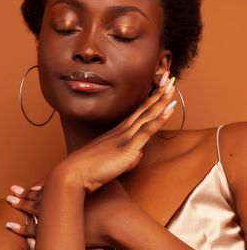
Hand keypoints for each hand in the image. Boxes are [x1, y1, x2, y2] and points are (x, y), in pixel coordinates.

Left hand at [5, 179, 134, 247]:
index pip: (50, 184)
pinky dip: (21, 228)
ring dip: (20, 206)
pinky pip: (33, 230)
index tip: (30, 184)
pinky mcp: (56, 229)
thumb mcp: (111, 183)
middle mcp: (61, 198)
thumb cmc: (116, 202)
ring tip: (9, 202)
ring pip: (32, 210)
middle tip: (12, 190)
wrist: (118, 219)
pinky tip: (10, 227)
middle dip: (25, 193)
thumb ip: (107, 177)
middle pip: (38, 195)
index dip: (39, 184)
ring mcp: (57, 214)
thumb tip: (112, 167)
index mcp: (72, 187)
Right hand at [54, 73, 175, 192]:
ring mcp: (126, 136)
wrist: (76, 172)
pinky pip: (147, 129)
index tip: (159, 87)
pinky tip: (170, 107)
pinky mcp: (127, 147)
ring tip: (172, 85)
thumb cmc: (90, 167)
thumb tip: (138, 153)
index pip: (139, 112)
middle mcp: (123, 130)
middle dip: (159, 92)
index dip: (150, 99)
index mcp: (119, 131)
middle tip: (169, 77)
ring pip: (148, 114)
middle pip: (145, 108)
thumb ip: (127, 154)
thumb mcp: (112, 159)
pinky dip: (160, 117)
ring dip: (162, 99)